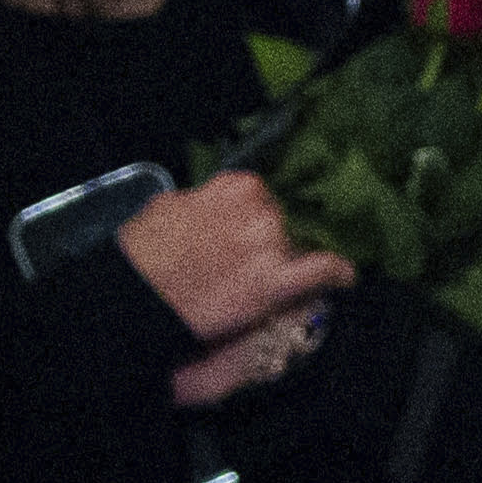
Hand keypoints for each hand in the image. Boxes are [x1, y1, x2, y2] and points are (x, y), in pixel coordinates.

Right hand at [119, 174, 349, 407]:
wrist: (136, 294)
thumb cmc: (143, 253)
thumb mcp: (168, 208)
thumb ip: (201, 204)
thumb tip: (210, 208)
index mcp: (235, 187)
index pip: (259, 197)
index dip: (251, 218)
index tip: (244, 231)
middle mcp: (261, 210)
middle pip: (279, 224)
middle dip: (264, 242)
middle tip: (240, 263)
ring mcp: (272, 246)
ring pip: (293, 249)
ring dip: (282, 263)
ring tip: (254, 281)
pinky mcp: (276, 282)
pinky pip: (323, 271)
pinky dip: (336, 274)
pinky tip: (344, 277)